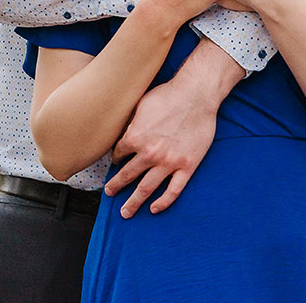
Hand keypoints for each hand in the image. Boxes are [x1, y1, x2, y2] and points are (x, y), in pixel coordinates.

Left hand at [107, 77, 217, 217]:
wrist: (196, 95)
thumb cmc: (168, 95)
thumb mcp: (140, 106)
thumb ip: (130, 124)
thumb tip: (122, 134)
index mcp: (134, 137)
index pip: (118, 154)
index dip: (114, 159)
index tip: (115, 163)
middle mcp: (148, 153)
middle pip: (127, 175)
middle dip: (116, 186)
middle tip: (109, 193)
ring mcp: (168, 162)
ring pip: (146, 188)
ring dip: (134, 202)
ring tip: (125, 212)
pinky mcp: (187, 166)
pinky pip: (173, 190)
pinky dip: (163, 202)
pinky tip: (154, 209)